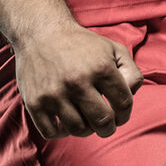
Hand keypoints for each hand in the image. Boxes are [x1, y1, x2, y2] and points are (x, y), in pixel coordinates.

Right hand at [10, 25, 144, 138]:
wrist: (41, 32)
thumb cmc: (82, 44)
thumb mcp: (113, 49)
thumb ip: (131, 72)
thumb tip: (131, 96)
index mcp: (101, 67)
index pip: (123, 104)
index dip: (125, 114)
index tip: (119, 115)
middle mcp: (77, 81)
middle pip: (102, 122)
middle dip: (108, 128)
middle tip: (105, 125)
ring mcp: (54, 93)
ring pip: (78, 130)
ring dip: (86, 130)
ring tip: (85, 121)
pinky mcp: (35, 102)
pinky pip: (51, 132)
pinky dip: (61, 132)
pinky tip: (65, 120)